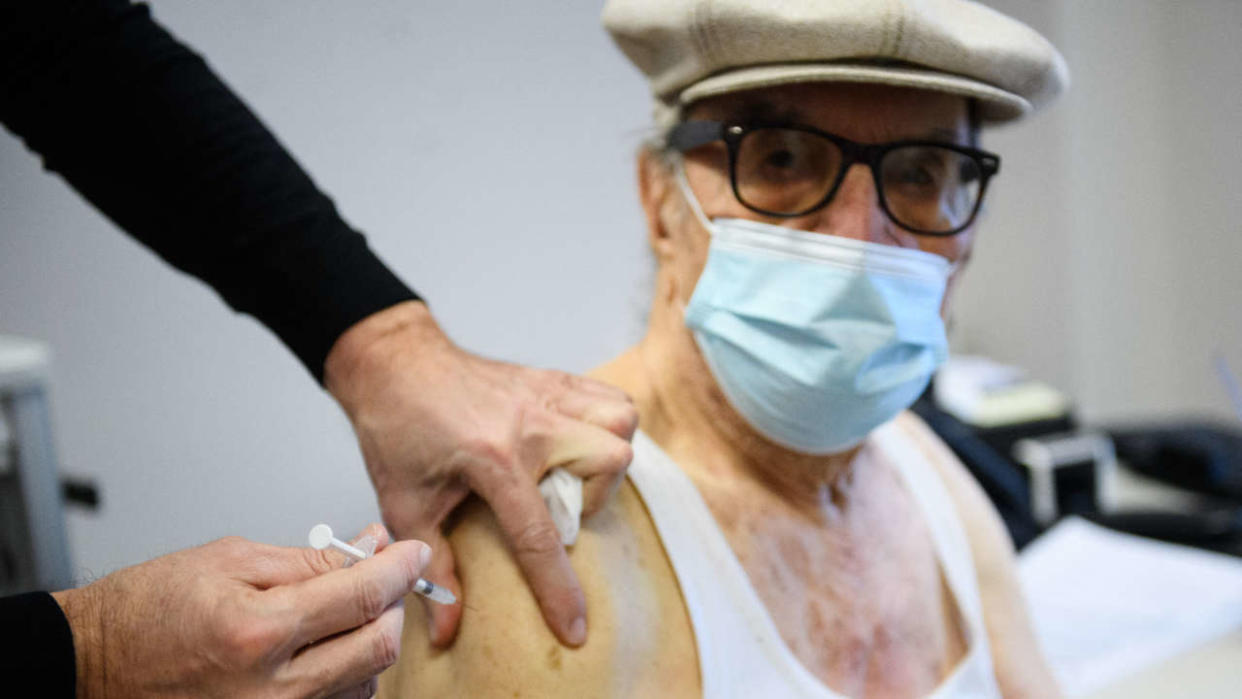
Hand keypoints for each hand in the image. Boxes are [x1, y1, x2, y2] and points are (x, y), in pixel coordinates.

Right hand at [52, 524, 429, 698]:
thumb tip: (370, 545)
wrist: (91, 665)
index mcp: (258, 632)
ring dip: (369, 641)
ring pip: (365, 682)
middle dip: (391, 605)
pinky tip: (325, 650)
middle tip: (380, 578)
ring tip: (341, 613)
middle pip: (378, 647)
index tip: (410, 550)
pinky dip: (346, 675)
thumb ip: (311, 559)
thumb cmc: (148, 610)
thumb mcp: (231, 560)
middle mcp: (270, 690)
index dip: (398, 567)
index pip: (363, 596)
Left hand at [325, 301, 637, 647]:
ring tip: (573, 473)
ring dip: (607, 455)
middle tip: (559, 507)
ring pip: (621, 420)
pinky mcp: (550, 377)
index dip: (558, 590)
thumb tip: (448, 627)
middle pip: (611, 460)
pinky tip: (575, 442)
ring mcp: (545, 393)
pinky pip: (607, 394)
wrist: (392, 361)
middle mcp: (530, 422)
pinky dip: (605, 422)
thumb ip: (433, 564)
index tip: (574, 628)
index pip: (539, 535)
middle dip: (597, 497)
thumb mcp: (404, 504)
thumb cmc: (396, 427)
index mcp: (492, 458)